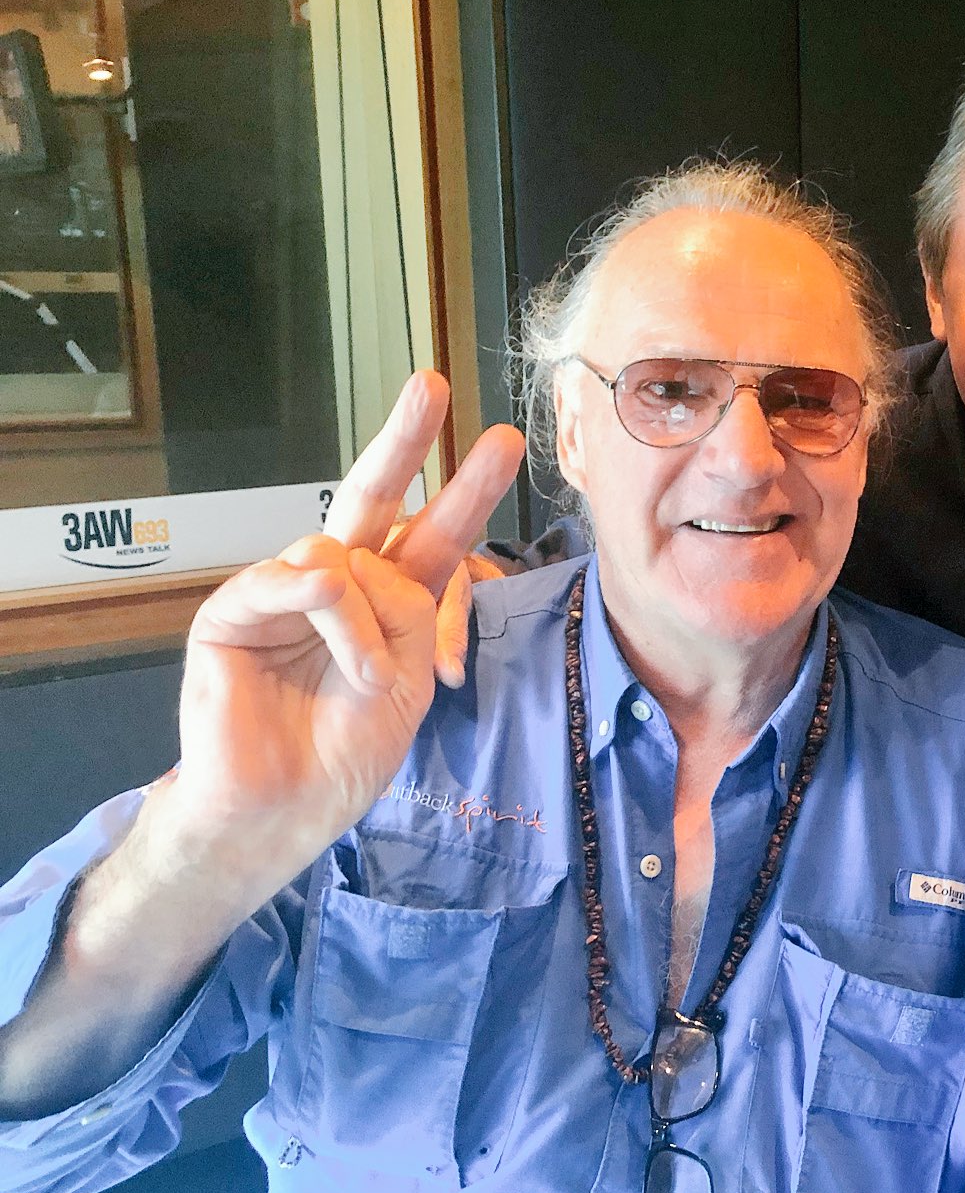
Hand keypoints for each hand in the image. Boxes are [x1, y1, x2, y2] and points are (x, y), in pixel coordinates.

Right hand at [161, 371, 524, 891]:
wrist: (287, 807)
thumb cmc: (349, 749)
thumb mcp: (410, 677)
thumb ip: (409, 610)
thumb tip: (361, 562)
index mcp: (386, 600)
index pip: (429, 532)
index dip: (464, 489)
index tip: (502, 440)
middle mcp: (335, 583)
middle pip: (372, 495)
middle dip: (404, 440)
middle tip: (431, 385)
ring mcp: (282, 591)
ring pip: (345, 554)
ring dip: (372, 620)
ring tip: (370, 678)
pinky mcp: (234, 610)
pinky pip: (297, 581)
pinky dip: (331, 620)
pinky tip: (335, 656)